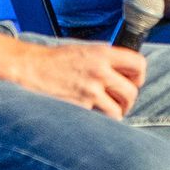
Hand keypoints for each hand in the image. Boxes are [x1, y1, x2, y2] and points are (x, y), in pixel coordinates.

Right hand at [5, 39, 145, 117]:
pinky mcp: (79, 106)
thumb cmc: (56, 59)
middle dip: (130, 98)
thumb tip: (126, 70)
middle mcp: (100, 71)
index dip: (140, 75)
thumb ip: (107, 59)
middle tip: (123, 100)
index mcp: (104, 54)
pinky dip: (102, 119)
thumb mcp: (86, 50)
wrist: (30, 68)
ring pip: (119, 108)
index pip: (139, 64)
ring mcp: (90, 90)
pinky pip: (101, 117)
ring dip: (118, 111)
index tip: (135, 81)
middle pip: (132, 91)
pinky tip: (98, 115)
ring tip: (112, 109)